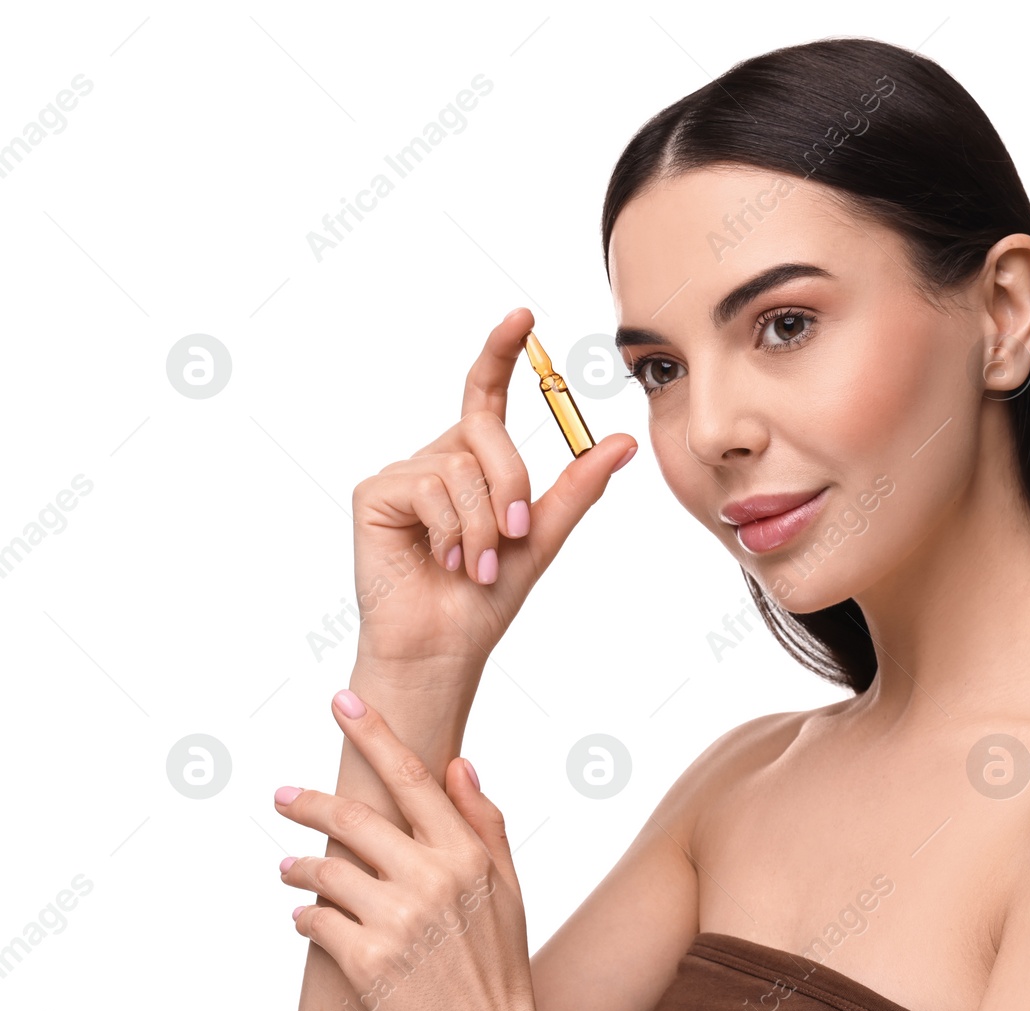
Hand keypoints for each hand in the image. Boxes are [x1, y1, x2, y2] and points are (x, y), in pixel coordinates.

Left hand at [276, 688, 540, 1010]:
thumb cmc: (499, 967)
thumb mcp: (509, 887)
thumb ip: (485, 822)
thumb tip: (461, 764)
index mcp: (468, 854)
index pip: (413, 777)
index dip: (375, 734)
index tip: (344, 702)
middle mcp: (432, 877)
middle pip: (354, 816)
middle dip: (308, 801)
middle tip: (282, 796)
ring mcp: (397, 918)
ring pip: (324, 870)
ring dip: (298, 867)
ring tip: (288, 870)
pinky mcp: (365, 959)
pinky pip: (314, 920)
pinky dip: (304, 917)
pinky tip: (307, 920)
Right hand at [353, 308, 637, 670]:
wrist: (447, 644)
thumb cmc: (488, 597)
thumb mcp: (543, 535)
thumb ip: (578, 485)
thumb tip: (623, 440)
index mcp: (474, 462)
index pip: (486, 394)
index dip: (502, 353)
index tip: (524, 316)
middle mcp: (436, 458)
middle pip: (484, 431)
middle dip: (511, 484)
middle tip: (514, 536)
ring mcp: (402, 473)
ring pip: (461, 465)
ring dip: (483, 521)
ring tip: (477, 562)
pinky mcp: (374, 493)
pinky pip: (429, 486)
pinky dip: (453, 527)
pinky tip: (448, 558)